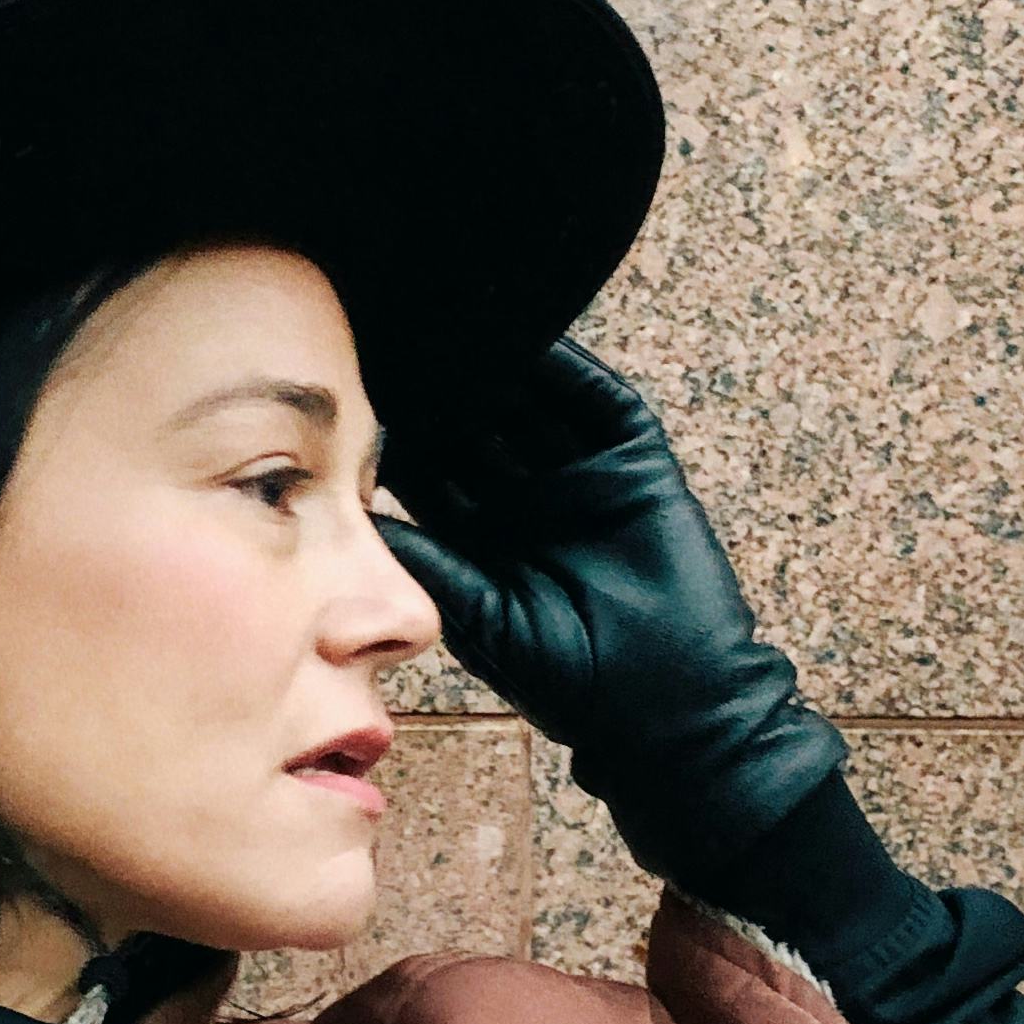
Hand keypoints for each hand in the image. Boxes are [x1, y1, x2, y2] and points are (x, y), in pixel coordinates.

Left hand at [379, 342, 844, 893]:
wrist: (666, 704)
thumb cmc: (569, 682)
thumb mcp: (483, 617)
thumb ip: (429, 558)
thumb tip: (357, 509)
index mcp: (482, 536)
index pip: (429, 469)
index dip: (398, 432)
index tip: (359, 389)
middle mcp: (526, 498)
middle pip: (475, 423)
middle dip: (442, 385)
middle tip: (399, 334)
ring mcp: (580, 476)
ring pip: (530, 402)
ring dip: (497, 362)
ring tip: (458, 319)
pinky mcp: (633, 462)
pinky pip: (597, 401)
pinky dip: (568, 367)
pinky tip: (531, 334)